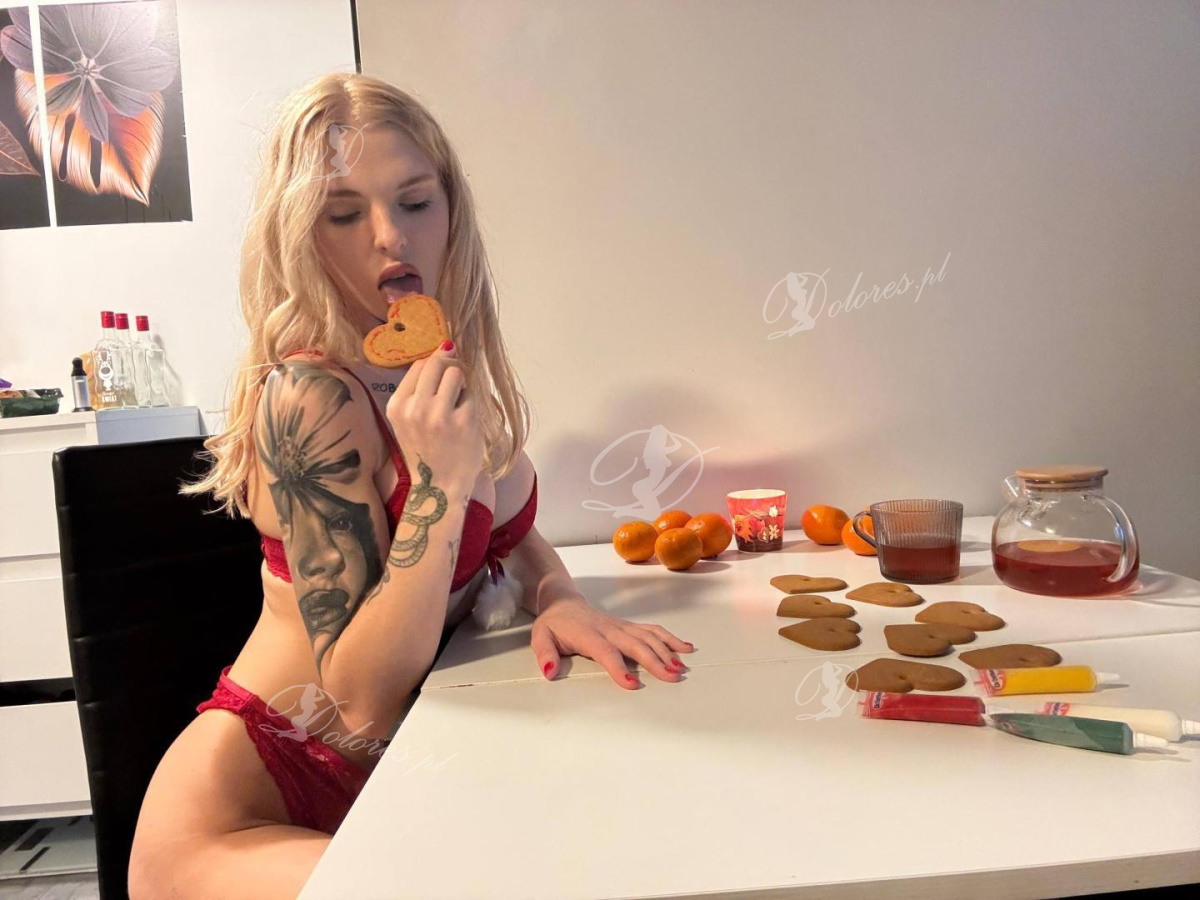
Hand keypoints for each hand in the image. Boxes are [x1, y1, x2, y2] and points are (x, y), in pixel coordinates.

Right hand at [385, 342, 483, 490]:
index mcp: (397, 406)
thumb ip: (420, 388)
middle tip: (450, 396)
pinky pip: (471, 394)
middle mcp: (415, 408)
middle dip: (447, 373)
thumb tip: (446, 347)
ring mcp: (439, 415)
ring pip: (455, 374)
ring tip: (456, 408)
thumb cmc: (427, 450)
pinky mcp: (464, 421)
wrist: (439, 486)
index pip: (418, 366)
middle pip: (437, 364)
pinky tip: (464, 423)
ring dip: (460, 387)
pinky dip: (470, 404)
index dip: (434, 370)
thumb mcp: (409, 419)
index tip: (438, 386)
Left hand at [530, 597, 694, 688]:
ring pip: (648, 637)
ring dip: (666, 651)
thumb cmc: (553, 624)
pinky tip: (685, 648)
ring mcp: (621, 626)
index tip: (632, 684)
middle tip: (671, 677)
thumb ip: (545, 654)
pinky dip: (670, 638)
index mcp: (588, 634)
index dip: (618, 668)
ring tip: (680, 668)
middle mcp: (609, 629)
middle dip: (654, 661)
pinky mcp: (629, 626)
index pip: (606, 651)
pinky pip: (652, 630)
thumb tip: (549, 671)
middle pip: (635, 644)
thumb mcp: (540, 637)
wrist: (563, 602)